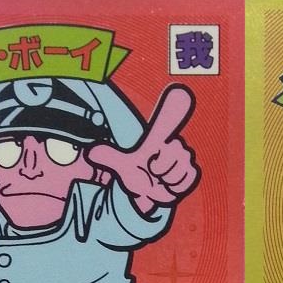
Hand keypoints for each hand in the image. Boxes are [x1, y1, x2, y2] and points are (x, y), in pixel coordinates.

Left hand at [88, 85, 199, 210]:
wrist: (147, 193)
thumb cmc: (136, 175)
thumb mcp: (121, 166)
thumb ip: (108, 157)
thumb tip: (90, 152)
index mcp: (158, 139)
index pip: (167, 121)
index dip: (176, 105)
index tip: (181, 89)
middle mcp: (174, 145)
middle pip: (174, 153)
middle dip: (160, 167)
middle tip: (151, 170)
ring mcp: (184, 158)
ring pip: (180, 169)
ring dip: (166, 179)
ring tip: (158, 180)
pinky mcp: (192, 173)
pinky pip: (188, 178)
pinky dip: (175, 187)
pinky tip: (167, 186)